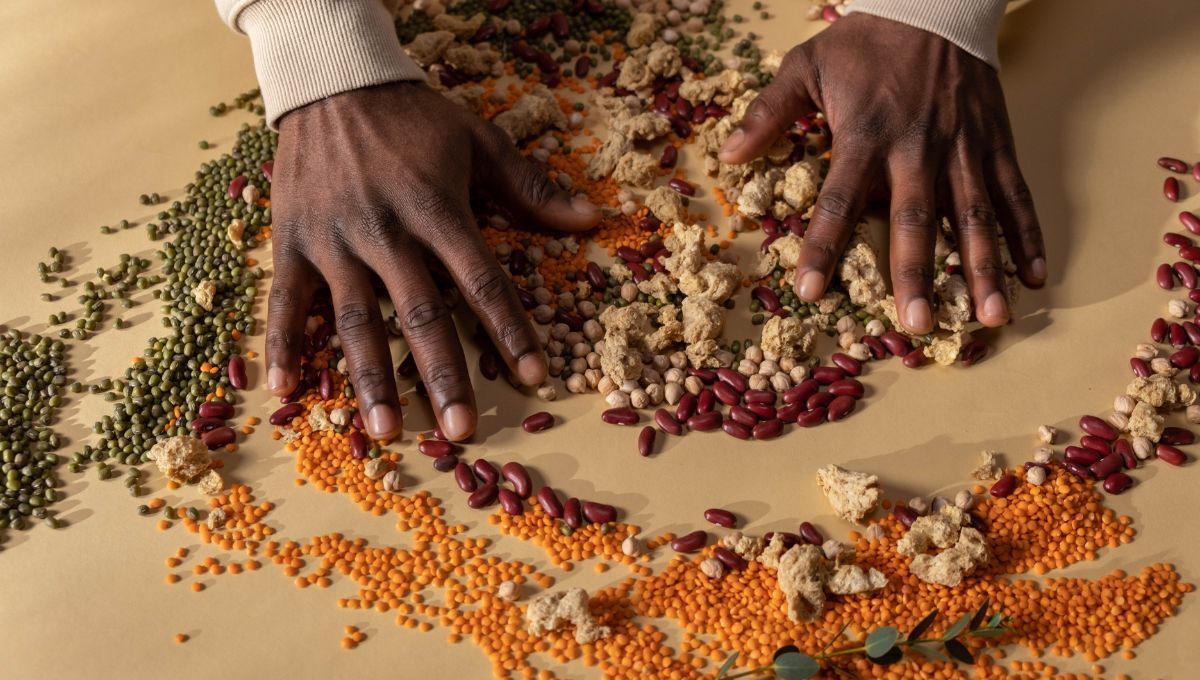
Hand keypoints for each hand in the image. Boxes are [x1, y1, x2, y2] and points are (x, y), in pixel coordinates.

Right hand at [267, 81, 599, 440]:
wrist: (331, 81)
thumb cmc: (413, 117)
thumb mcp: (478, 139)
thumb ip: (531, 186)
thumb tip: (589, 221)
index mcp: (436, 208)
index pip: (481, 280)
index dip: (509, 329)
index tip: (534, 375)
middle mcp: (385, 231)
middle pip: (420, 313)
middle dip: (443, 375)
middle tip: (461, 430)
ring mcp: (333, 240)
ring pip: (355, 320)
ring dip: (372, 378)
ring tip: (386, 430)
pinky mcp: (291, 241)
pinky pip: (285, 300)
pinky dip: (281, 345)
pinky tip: (286, 391)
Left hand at [719, 13, 1044, 333]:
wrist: (936, 2)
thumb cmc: (865, 41)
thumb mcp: (806, 66)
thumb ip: (769, 112)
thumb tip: (729, 155)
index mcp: (864, 136)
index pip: (839, 202)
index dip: (822, 247)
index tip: (809, 291)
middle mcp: (916, 149)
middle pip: (915, 220)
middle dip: (915, 275)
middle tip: (915, 325)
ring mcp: (962, 149)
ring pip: (976, 216)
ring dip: (984, 269)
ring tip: (991, 317)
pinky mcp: (996, 144)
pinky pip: (1015, 195)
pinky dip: (1029, 235)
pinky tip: (1036, 277)